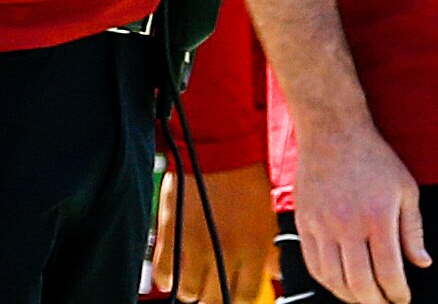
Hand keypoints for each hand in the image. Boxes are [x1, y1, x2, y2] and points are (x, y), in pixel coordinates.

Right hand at [152, 161, 278, 302]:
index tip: (231, 293)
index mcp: (253, 251)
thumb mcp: (267, 216)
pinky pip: (164, 273)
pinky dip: (167, 277)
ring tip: (192, 276)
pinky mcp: (171, 234)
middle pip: (214, 299)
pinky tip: (173, 271)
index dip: (236, 299)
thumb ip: (270, 251)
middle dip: (213, 295)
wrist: (216, 148)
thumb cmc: (244, 177)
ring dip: (190, 288)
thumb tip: (273, 273)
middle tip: (211, 285)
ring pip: (189, 292)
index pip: (244, 298)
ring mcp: (196, 245)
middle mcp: (225, 253)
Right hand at [291, 122, 427, 303]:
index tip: (402, 299)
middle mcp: (347, 224)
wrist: (332, 131)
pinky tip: (339, 283)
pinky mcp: (303, 221)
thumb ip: (414, 230)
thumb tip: (422, 262)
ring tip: (364, 298)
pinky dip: (327, 281)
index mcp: (378, 217)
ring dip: (351, 297)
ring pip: (334, 279)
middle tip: (385, 303)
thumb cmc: (373, 158)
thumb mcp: (406, 189)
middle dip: (376, 302)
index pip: (389, 273)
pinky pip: (312, 263)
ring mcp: (321, 224)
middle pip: (360, 283)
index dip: (398, 294)